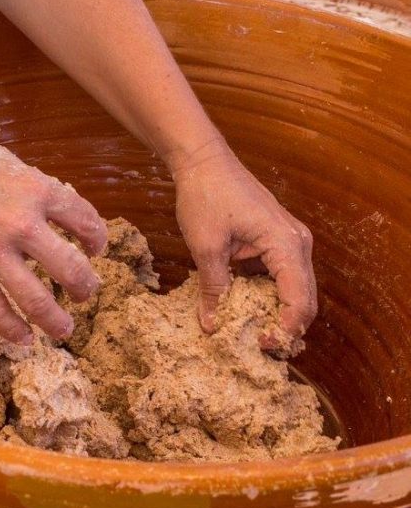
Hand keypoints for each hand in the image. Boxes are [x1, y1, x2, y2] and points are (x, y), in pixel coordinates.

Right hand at [0, 127, 106, 343]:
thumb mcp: (2, 158)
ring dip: (55, 319)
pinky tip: (23, 338)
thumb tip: (46, 202)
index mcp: (35, 190)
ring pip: (36, 299)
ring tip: (64, 330)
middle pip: (70, 268)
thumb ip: (28, 184)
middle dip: (85, 286)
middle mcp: (21, 224)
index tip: (94, 248)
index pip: (84, 220)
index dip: (97, 239)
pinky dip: (11, 327)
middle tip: (86, 293)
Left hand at [172, 142, 316, 338]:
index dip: (284, 328)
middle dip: (283, 325)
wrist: (203, 161)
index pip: (299, 299)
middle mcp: (297, 243)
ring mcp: (289, 241)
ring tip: (248, 332)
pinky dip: (266, 295)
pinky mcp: (276, 241)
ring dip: (274, 312)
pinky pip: (279, 276)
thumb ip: (213, 288)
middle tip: (255, 346)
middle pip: (303, 298)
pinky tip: (243, 308)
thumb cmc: (205, 195)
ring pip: (292, 289)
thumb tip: (212, 326)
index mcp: (286, 244)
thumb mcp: (205, 246)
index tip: (260, 344)